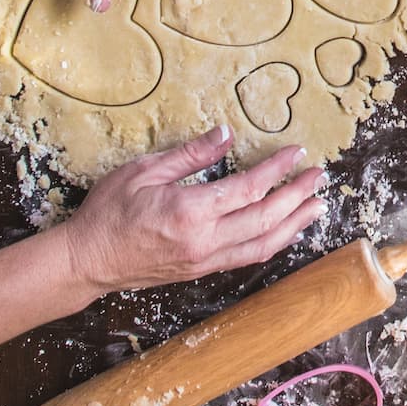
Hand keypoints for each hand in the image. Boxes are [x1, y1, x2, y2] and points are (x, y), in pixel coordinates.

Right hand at [60, 125, 326, 295]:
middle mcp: (204, 240)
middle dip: (297, 196)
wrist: (87, 261)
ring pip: (263, 244)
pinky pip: (246, 258)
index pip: (248, 188)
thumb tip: (225, 135)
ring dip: (294, 224)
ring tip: (316, 207)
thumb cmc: (108, 212)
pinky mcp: (201, 271)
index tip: (296, 153)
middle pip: (266, 218)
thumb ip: (189, 154)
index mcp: (190, 211)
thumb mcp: (143, 171)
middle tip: (319, 177)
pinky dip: (272, 244)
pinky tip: (285, 232)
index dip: (277, 170)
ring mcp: (205, 260)